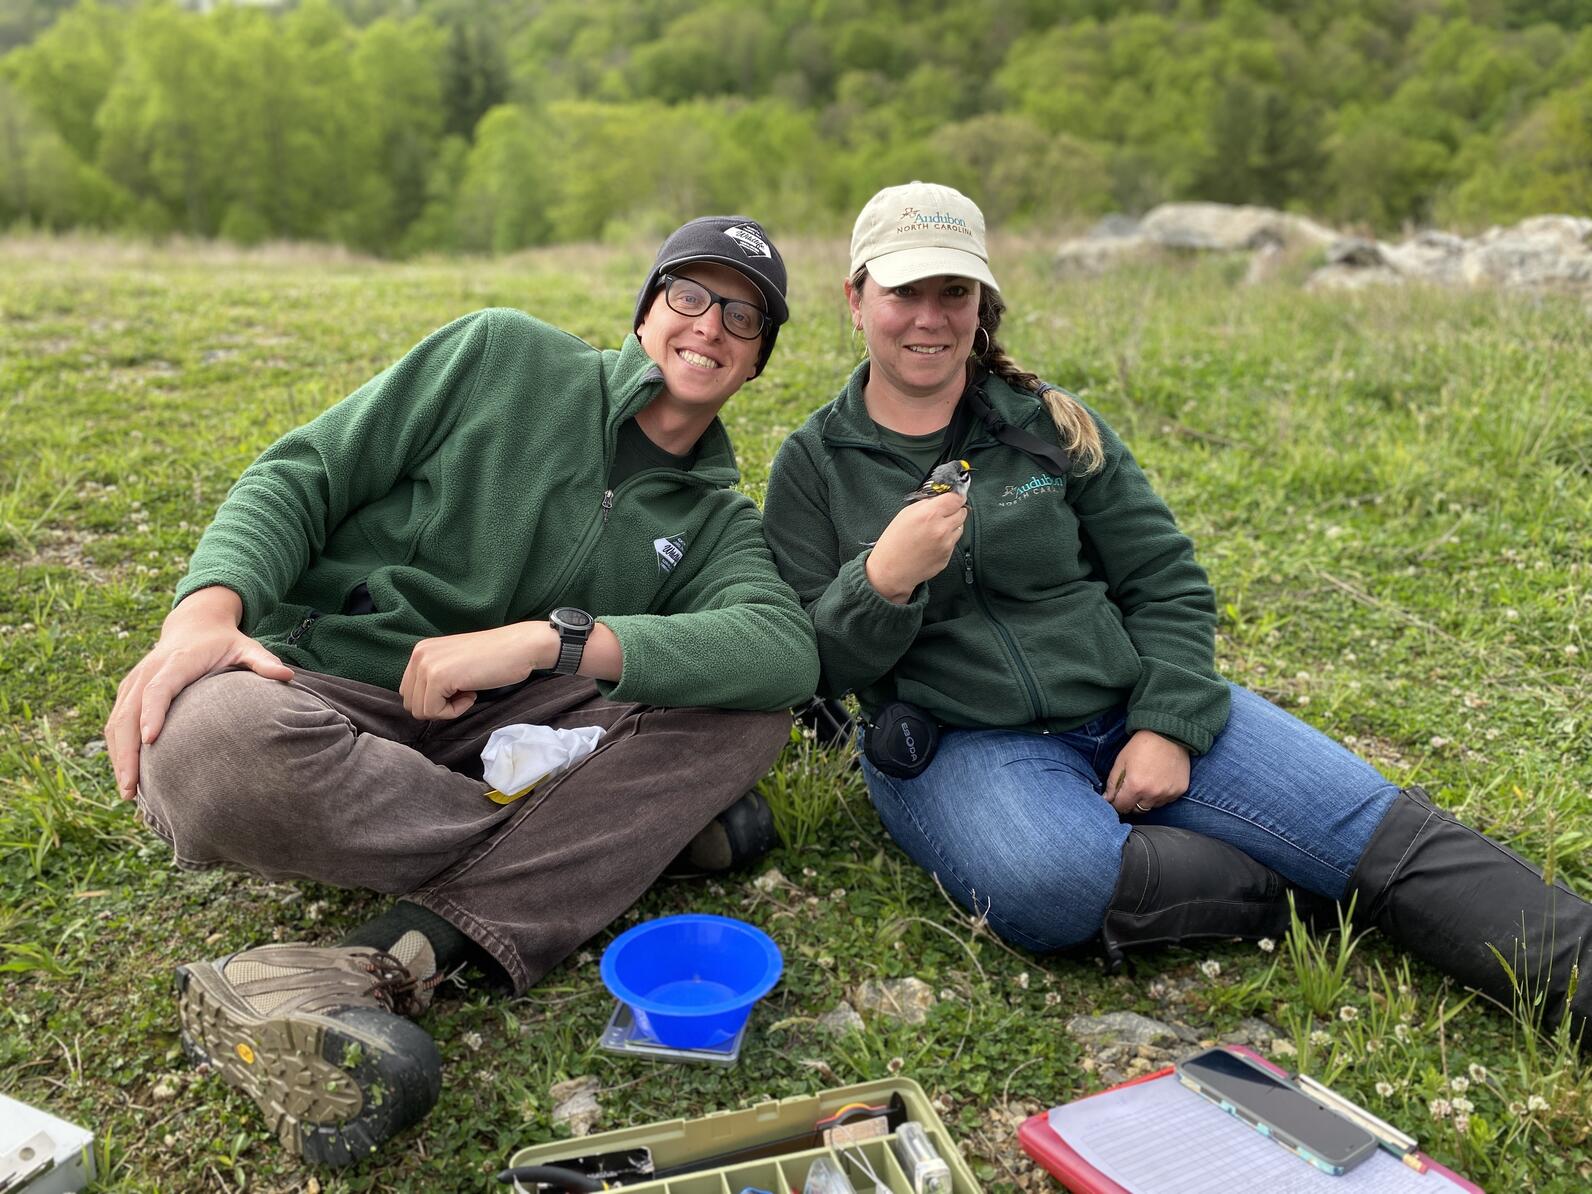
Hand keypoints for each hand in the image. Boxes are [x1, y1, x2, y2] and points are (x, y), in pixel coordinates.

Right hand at [105, 586, 293, 799]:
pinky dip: (116, 749)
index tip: (150, 739)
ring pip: (117, 721)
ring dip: (118, 756)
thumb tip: (287, 676)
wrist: (195, 624)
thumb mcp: (248, 646)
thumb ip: (264, 662)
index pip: (158, 688)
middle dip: (127, 750)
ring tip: (128, 791)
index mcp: (176, 662)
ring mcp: (134, 682)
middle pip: (129, 712)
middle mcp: (149, 672)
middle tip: (132, 786)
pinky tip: (126, 776)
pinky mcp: (128, 691)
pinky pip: (116, 722)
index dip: (152, 712)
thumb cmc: (225, 642)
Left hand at [399, 622, 553, 719]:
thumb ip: (434, 676)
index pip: (409, 692)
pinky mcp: (439, 677)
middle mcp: (418, 654)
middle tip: (464, 693)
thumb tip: (422, 704)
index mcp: (421, 650)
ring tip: (468, 692)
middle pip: (412, 704)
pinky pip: (435, 712)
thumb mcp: (454, 663)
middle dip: (438, 707)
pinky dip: (455, 711)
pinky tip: (472, 693)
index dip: (434, 700)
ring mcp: (427, 665)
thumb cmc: (494, 658)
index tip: (458, 689)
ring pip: (421, 710)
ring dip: (447, 709)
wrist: (519, 647)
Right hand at [865, 492, 967, 602]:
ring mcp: (946, 544)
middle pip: (962, 512)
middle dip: (954, 511)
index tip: (954, 498)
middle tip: (942, 514)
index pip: (956, 498)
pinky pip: (953, 542)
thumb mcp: (905, 514)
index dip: (956, 497)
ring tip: (934, 531)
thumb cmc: (893, 542)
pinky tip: (932, 543)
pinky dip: (946, 540)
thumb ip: (925, 504)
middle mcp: (941, 528)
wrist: (891, 570)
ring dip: (951, 526)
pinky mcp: (947, 556)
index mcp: (930, 514)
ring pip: (960, 527)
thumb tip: (939, 499)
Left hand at [1105, 730, 1190, 815]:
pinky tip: (1159, 780)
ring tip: (1147, 782)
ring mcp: (1168, 793)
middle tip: (1133, 788)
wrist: (1168, 733)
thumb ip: (1112, 783)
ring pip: (1152, 806)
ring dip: (1147, 799)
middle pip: (1137, 810)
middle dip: (1131, 802)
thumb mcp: (1121, 761)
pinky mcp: (1179, 790)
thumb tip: (1107, 799)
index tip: (1118, 797)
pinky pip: (1166, 800)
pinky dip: (1161, 795)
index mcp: (1135, 786)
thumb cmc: (1142, 745)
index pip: (1121, 807)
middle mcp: (1152, 794)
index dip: (1117, 802)